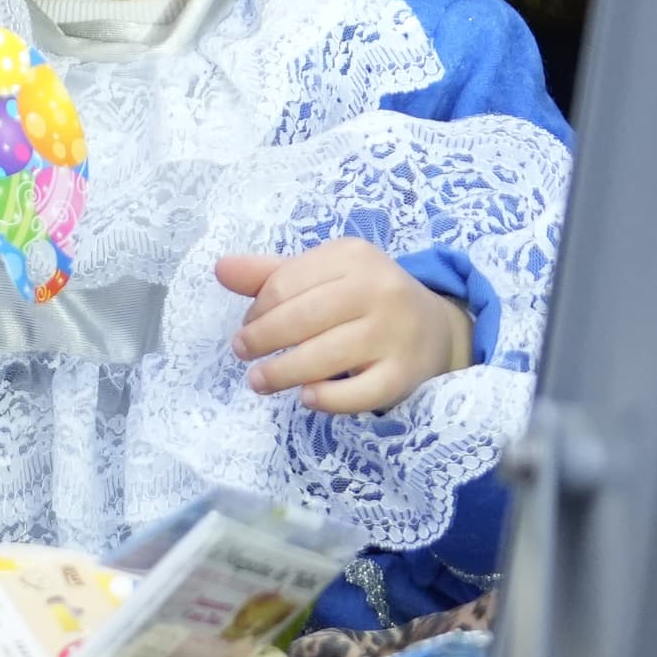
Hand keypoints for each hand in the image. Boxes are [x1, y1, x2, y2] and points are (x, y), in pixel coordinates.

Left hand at [213, 240, 474, 414]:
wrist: (436, 329)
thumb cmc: (364, 299)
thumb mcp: (324, 275)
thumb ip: (272, 274)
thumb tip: (220, 269)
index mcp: (353, 257)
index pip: (285, 284)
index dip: (256, 310)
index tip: (246, 326)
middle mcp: (379, 290)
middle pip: (301, 319)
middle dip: (261, 340)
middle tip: (242, 353)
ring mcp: (395, 334)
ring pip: (324, 357)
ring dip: (282, 372)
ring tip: (259, 381)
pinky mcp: (405, 374)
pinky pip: (359, 393)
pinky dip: (327, 399)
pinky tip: (305, 398)